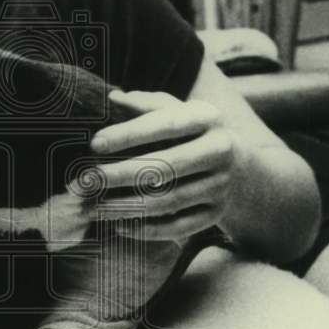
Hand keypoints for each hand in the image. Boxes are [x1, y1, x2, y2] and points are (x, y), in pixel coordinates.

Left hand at [73, 89, 245, 241]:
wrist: (242, 169)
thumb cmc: (193, 134)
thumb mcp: (178, 112)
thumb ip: (146, 104)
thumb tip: (113, 98)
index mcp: (208, 117)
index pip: (165, 125)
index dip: (129, 134)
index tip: (95, 144)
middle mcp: (220, 150)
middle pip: (164, 166)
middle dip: (120, 175)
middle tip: (86, 181)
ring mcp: (221, 185)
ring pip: (168, 200)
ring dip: (127, 206)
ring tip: (94, 207)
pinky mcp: (216, 213)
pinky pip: (178, 226)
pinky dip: (147, 229)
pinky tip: (119, 225)